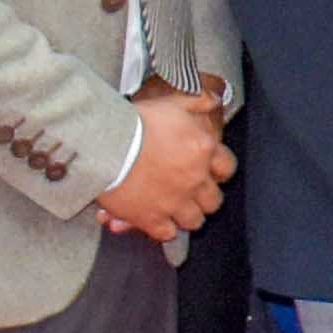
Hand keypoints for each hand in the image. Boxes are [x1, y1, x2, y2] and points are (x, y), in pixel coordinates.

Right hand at [96, 81, 236, 244]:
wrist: (105, 145)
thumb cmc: (137, 122)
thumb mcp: (173, 102)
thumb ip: (199, 101)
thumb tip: (216, 99)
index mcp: (203, 150)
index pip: (227, 168)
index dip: (219, 170)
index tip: (209, 170)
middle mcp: (195, 179)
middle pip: (213, 200)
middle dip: (204, 197)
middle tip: (191, 192)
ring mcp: (175, 202)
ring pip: (194, 220)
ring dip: (187, 215)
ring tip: (176, 208)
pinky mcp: (152, 219)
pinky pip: (168, 233)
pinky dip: (164, 229)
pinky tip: (157, 220)